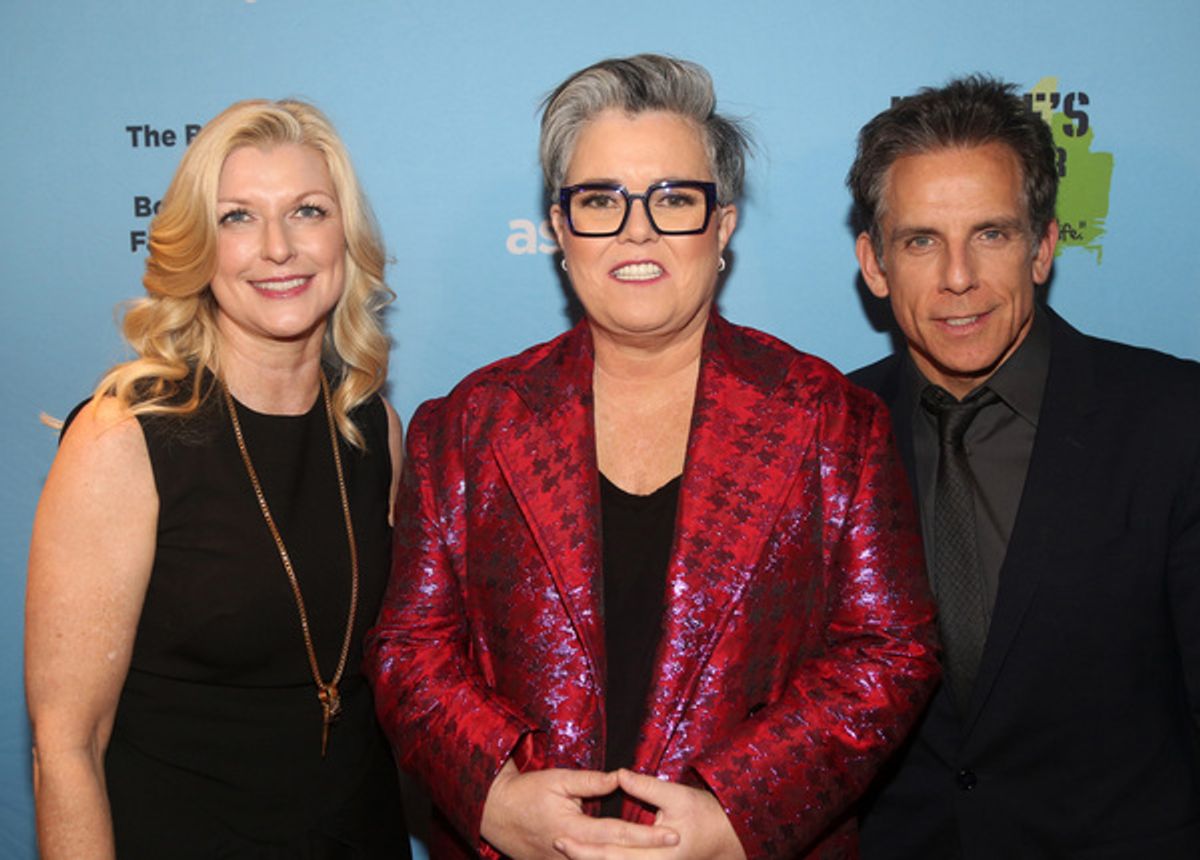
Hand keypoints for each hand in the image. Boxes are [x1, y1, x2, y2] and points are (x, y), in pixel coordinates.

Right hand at [481, 761, 679, 859]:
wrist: (495, 813)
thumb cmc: (527, 792)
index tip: (673, 833)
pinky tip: (626, 858)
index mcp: (573, 828)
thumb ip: (591, 782)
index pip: (618, 832)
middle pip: (616, 857)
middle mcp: (570, 852)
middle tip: (677, 845)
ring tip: (658, 854)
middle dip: (648, 853)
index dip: (647, 835)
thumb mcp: (559, 780)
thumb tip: (621, 778)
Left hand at [554, 769, 745, 859]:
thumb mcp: (677, 795)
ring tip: (566, 847)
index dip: (583, 847)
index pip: (610, 853)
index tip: (561, 836)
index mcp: (654, 856)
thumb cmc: (705, 814)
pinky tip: (589, 853)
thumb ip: (646, 787)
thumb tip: (619, 774)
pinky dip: (606, 859)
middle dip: (580, 856)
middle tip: (556, 841)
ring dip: (590, 859)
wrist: (727, 837)